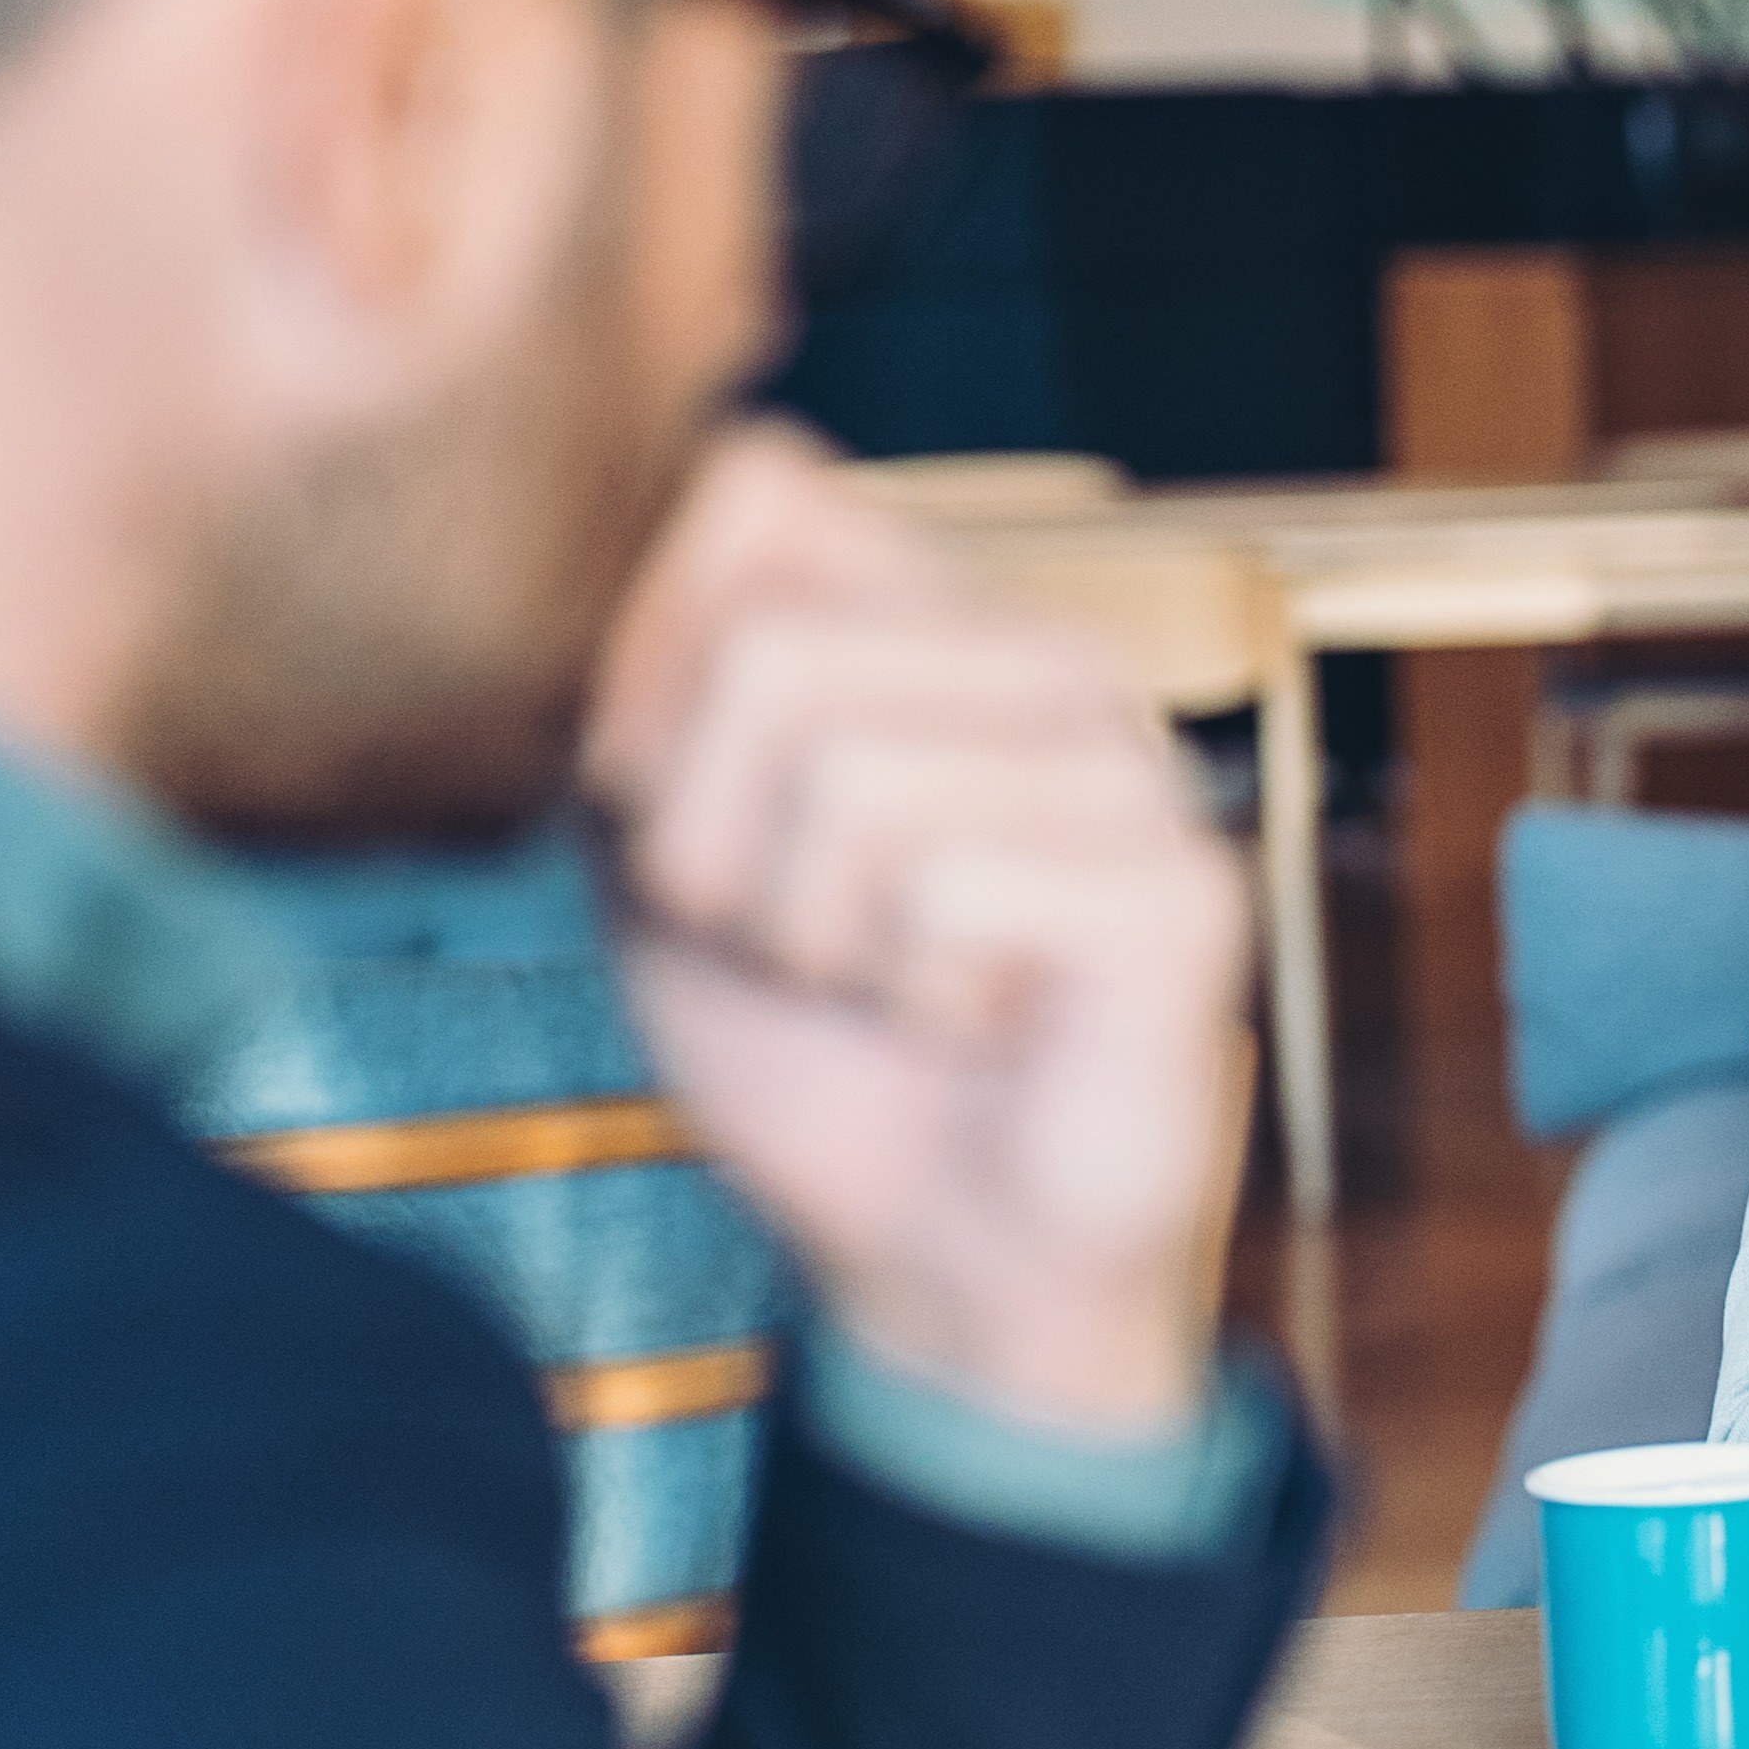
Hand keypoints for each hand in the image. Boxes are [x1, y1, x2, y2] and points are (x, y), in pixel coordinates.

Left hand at [582, 424, 1247, 1441]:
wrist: (945, 1259)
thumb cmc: (815, 1048)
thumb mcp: (654, 850)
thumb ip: (619, 698)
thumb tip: (567, 567)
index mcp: (937, 620)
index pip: (758, 489)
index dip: (645, 667)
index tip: (667, 810)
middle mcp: (1053, 660)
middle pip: (772, 649)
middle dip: (714, 841)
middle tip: (793, 937)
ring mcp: (1137, 766)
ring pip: (851, 774)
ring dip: (812, 932)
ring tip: (882, 982)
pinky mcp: (1181, 889)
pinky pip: (947, 889)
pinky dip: (914, 991)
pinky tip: (975, 1022)